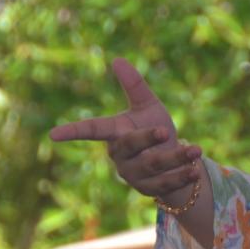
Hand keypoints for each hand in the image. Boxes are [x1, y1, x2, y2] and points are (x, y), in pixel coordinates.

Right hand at [50, 58, 200, 204]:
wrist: (174, 163)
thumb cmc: (154, 130)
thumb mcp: (147, 107)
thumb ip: (134, 86)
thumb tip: (117, 59)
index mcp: (115, 133)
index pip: (92, 130)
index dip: (73, 131)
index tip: (53, 134)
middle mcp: (120, 156)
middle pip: (130, 145)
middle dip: (146, 138)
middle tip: (164, 130)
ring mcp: (134, 175)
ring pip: (153, 166)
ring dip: (176, 157)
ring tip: (196, 149)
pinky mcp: (150, 190)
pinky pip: (165, 184)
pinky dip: (182, 177)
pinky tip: (195, 170)